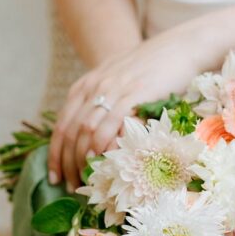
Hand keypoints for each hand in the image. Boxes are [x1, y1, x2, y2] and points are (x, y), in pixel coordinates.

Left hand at [48, 27, 212, 191]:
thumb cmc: (152, 70)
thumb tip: (96, 138)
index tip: (55, 177)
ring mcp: (112, 91)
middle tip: (72, 187)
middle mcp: (94, 87)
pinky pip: (110, 125)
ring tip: (87, 182)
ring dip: (83, 161)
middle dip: (67, 164)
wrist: (179, 48)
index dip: (55, 155)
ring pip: (86, 131)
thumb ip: (104, 104)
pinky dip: (102, 147)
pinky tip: (103, 164)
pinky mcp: (132, 95)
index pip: (62, 125)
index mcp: (86, 86)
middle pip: (70, 132)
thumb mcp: (118, 83)